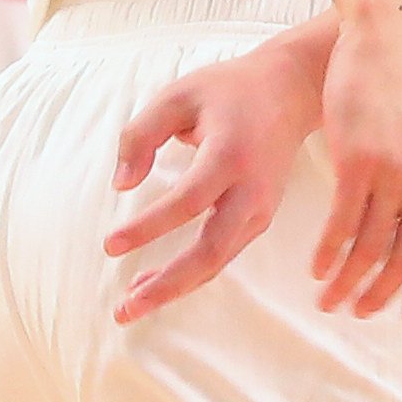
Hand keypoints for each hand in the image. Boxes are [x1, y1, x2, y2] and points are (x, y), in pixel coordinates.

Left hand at [111, 21, 333, 323]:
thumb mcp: (178, 95)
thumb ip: (141, 134)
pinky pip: (224, 255)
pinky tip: (158, 282)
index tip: (110, 245)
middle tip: (124, 310)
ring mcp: (261, 208)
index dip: (149, 227)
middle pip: (210, 251)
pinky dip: (191, 275)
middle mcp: (251, 189)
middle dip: (166, 285)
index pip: (188, 201)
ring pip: (218, 261)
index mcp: (231, 154)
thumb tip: (120, 186)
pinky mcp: (261, 217)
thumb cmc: (228, 91)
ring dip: (175, 287)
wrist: (291, 92)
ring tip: (131, 304)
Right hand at [311, 9, 401, 319]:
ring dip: (347, 282)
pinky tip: (316, 266)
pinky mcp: (358, 162)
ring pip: (369, 248)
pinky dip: (327, 252)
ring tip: (330, 297)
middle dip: (378, 296)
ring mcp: (395, 174)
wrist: (395, 38)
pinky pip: (341, 223)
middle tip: (357, 311)